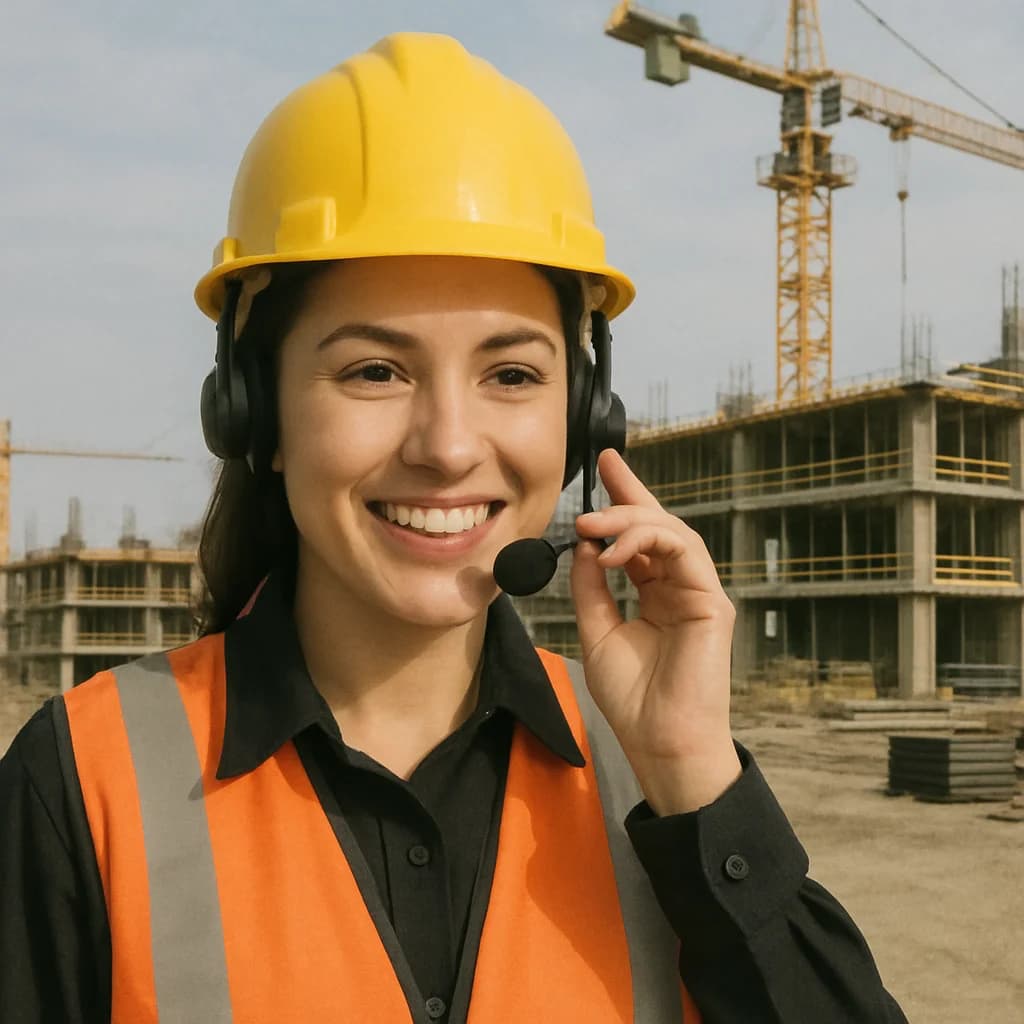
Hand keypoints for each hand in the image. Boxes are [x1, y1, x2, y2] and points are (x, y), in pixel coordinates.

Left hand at [570, 449, 740, 815]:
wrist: (660, 741)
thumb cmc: (633, 698)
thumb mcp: (597, 632)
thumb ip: (592, 588)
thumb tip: (585, 546)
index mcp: (654, 594)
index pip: (639, 537)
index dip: (625, 499)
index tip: (605, 464)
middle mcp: (678, 587)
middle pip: (658, 525)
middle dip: (628, 494)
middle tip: (596, 480)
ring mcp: (698, 592)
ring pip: (672, 532)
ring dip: (630, 519)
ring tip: (591, 523)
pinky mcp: (712, 602)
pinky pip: (684, 552)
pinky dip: (648, 541)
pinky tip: (613, 550)